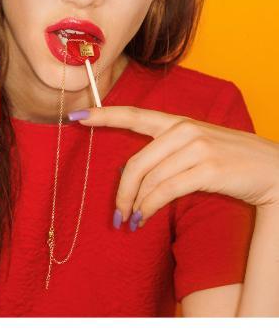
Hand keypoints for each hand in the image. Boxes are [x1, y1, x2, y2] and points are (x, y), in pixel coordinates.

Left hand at [70, 106, 278, 227]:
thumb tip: (133, 176)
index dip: (102, 115)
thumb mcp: (195, 145)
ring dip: (135, 204)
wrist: (273, 169)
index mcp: (176, 121)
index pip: (132, 115)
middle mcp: (182, 129)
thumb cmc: (228, 159)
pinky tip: (145, 217)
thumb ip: (164, 150)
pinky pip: (165, 190)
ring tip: (131, 220)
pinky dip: (150, 206)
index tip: (76, 116)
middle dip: (121, 191)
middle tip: (116, 214)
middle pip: (135, 162)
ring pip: (149, 179)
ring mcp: (196, 147)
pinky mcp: (207, 168)